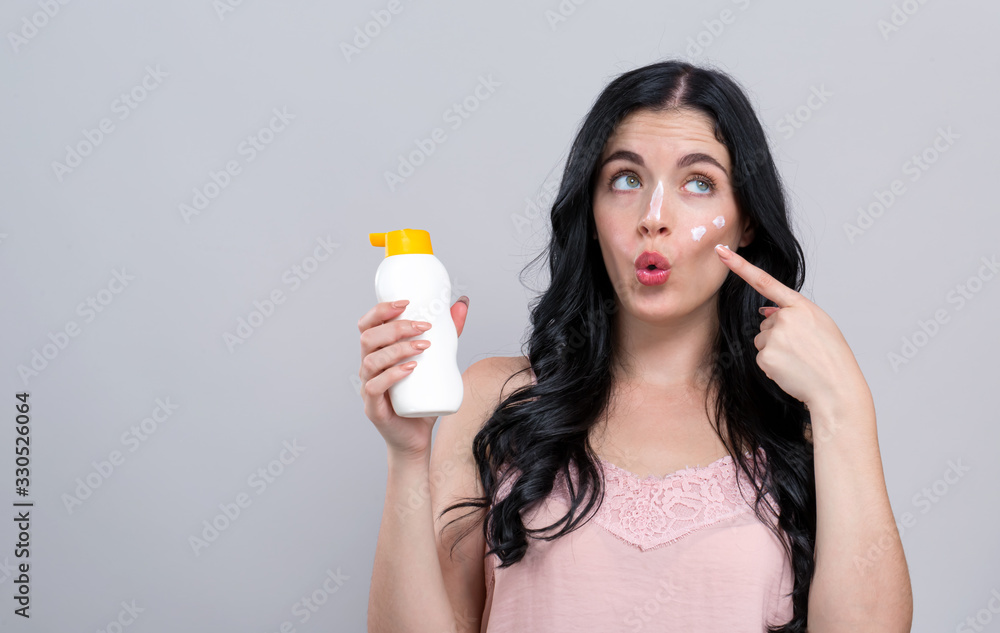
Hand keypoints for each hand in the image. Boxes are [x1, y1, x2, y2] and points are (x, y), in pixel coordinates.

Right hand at [357, 296, 469, 458]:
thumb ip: (448, 335)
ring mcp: (368, 388)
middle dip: (395, 327)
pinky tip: (410, 369)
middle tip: (423, 327)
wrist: (417, 438)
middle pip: (368, 338)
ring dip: (397, 349)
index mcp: (377, 353)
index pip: (367, 325)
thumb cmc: (422, 398)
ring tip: (423, 347)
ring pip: (371, 361)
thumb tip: (462, 304)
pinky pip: (374, 387)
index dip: (381, 310)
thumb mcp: (438, 361)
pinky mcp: (373, 408)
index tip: (406, 303)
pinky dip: (392, 375)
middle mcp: (368, 368)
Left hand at [714, 244, 866, 411]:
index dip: (740, 266)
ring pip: (762, 340)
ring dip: (775, 351)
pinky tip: (790, 371)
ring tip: (799, 361)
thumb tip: (763, 313)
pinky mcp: (766, 356)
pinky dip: (772, 366)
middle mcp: (785, 318)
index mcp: (801, 306)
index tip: (721, 253)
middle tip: (803, 350)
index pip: (765, 281)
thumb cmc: (831, 357)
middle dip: (779, 336)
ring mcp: (774, 337)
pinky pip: (761, 358)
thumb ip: (792, 314)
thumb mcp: (819, 325)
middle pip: (766, 323)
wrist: (836, 388)